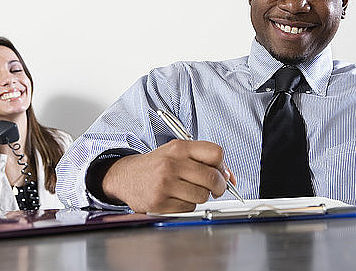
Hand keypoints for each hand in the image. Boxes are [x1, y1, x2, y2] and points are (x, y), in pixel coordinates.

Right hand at [102, 140, 236, 213]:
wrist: (126, 176)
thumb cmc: (157, 165)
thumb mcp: (178, 153)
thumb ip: (204, 160)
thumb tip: (230, 178)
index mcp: (179, 147)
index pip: (216, 153)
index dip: (222, 165)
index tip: (219, 172)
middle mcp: (172, 163)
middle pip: (212, 177)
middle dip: (219, 186)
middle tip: (214, 188)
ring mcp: (165, 183)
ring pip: (202, 196)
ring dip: (200, 196)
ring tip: (188, 191)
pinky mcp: (160, 202)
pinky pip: (188, 208)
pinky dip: (187, 205)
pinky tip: (176, 198)